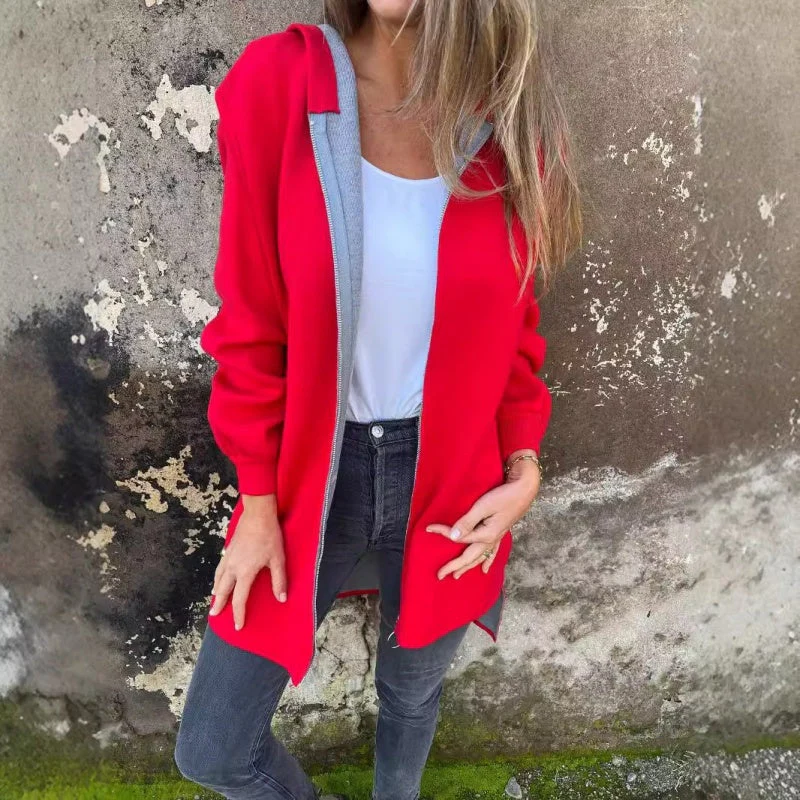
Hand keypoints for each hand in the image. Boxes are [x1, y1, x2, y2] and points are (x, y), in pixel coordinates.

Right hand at [209, 494, 285, 629]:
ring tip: (214, 599)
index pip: (240, 599)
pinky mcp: (229, 549)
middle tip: (215, 615)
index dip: (238, 614)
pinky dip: (217, 576)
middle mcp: (232, 567)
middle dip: (219, 604)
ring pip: (218, 578)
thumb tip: (281, 599)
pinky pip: (220, 567)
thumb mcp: (277, 559)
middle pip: (223, 590)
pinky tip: (219, 577)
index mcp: (244, 572)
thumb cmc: (269, 536)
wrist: (258, 514)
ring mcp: (229, 557)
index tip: (238, 626)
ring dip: (216, 590)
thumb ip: (278, 580)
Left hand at [425, 452, 539, 579]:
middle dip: (454, 566)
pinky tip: (485, 569)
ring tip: (457, 576)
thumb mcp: (483, 507)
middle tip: (440, 575)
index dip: (443, 533)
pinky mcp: (501, 532)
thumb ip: (468, 522)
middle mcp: (491, 540)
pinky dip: (488, 561)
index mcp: (486, 535)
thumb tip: (454, 538)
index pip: (459, 538)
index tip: (428, 529)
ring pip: (480, 557)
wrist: (525, 489)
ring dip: (468, 567)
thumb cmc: (504, 495)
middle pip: (469, 557)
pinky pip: (492, 552)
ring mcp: (497, 538)